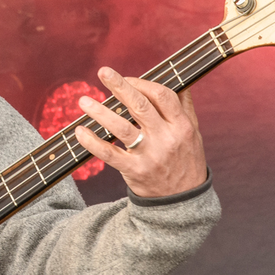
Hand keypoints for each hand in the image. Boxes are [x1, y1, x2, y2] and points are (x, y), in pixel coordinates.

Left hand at [73, 66, 206, 199]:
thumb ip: (185, 108)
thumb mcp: (194, 134)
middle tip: (103, 72)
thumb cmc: (187, 161)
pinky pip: (109, 154)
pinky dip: (92, 142)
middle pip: (140, 106)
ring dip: (100, 112)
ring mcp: (150, 155)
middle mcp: (166, 138)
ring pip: (121, 127)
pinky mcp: (135, 171)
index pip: (162, 95)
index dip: (143, 83)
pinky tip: (80, 131)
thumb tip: (179, 81)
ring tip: (84, 101)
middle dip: (120, 86)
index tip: (127, 78)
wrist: (183, 202)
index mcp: (182, 126)